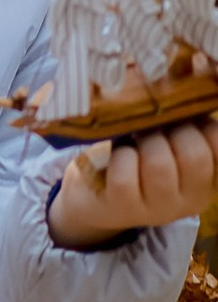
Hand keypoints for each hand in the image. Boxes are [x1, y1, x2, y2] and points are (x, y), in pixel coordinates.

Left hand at [48, 115, 216, 250]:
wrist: (95, 198)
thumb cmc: (137, 161)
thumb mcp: (169, 148)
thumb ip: (186, 130)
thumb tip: (194, 92)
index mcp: (207, 183)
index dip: (204, 125)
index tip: (184, 117)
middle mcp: (189, 201)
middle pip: (194, 156)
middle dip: (173, 130)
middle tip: (156, 125)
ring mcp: (156, 209)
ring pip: (159, 165)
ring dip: (144, 142)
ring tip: (136, 138)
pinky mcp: (122, 208)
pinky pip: (125, 176)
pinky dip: (120, 157)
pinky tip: (119, 154)